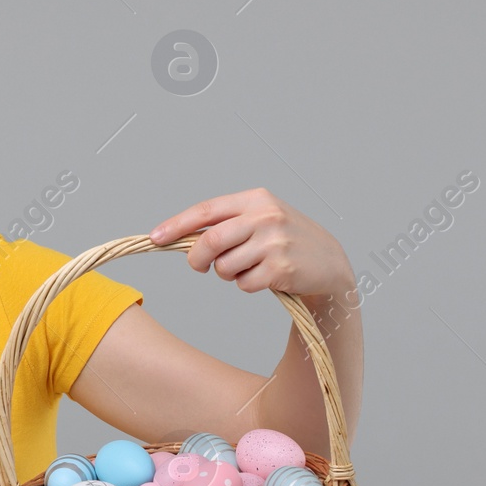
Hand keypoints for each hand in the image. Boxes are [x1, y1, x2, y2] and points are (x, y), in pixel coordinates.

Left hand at [149, 188, 353, 297]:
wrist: (330, 262)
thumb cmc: (285, 241)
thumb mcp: (261, 219)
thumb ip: (227, 223)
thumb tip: (181, 237)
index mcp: (256, 199)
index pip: (206, 210)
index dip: (177, 225)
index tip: (155, 237)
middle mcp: (265, 216)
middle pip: (209, 240)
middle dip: (197, 259)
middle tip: (199, 267)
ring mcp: (274, 242)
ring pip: (224, 266)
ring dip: (227, 274)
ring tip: (247, 268)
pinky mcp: (281, 268)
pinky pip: (243, 284)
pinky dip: (246, 286)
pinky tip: (265, 278)